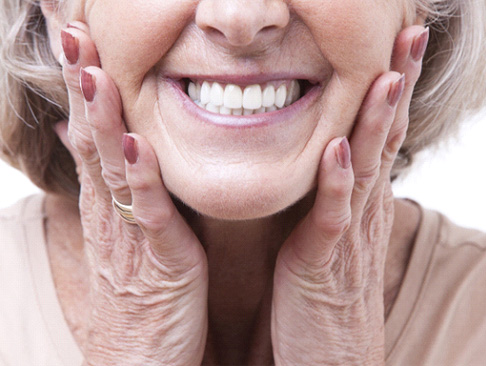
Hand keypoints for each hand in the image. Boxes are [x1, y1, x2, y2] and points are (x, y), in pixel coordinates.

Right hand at [58, 23, 207, 365]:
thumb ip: (112, 184)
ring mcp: (130, 233)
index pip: (89, 130)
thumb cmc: (138, 290)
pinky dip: (140, 178)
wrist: (139, 356)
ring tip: (93, 72)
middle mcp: (111, 209)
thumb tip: (87, 140)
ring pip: (111, 167)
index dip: (82, 83)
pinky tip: (134, 145)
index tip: (75, 37)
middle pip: (91, 137)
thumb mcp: (122, 230)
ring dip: (102, 119)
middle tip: (71, 32)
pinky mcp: (159, 258)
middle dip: (82, 84)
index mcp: (107, 200)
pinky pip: (148, 213)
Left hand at [271, 26, 427, 364]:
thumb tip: (331, 160)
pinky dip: (337, 183)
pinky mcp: (323, 264)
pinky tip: (339, 150)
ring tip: (386, 76)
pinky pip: (332, 217)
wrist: (331, 359)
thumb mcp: (331, 236)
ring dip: (377, 123)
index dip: (390, 91)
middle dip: (397, 87)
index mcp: (359, 204)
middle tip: (409, 36)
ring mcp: (346, 237)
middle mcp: (361, 213)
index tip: (396, 46)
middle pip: (385, 140)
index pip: (381, 136)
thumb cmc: (325, 295)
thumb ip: (333, 198)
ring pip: (367, 169)